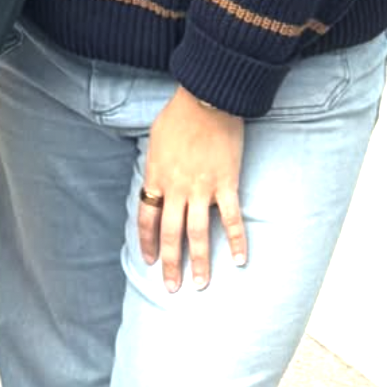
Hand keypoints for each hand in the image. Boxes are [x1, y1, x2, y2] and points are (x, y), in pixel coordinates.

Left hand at [138, 87, 246, 291]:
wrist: (206, 99)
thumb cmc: (178, 115)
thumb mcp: (155, 140)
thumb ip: (155, 165)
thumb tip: (155, 181)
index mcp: (156, 176)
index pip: (146, 217)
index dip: (147, 241)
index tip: (149, 260)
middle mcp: (176, 188)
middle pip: (170, 233)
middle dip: (170, 263)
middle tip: (172, 287)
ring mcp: (201, 188)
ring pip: (198, 233)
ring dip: (199, 262)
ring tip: (200, 285)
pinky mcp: (226, 185)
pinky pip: (232, 219)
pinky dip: (237, 241)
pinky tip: (240, 261)